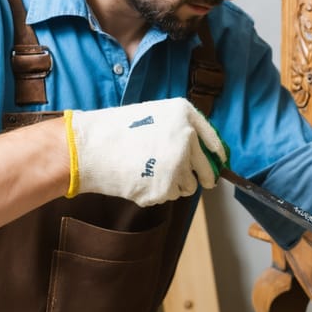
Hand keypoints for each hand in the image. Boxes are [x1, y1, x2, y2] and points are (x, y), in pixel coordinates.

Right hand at [64, 98, 228, 206]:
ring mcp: (178, 165)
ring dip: (177, 185)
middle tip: (203, 183)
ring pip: (189, 187)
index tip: (221, 162)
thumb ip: (179, 129)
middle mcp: (187, 139)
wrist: (90, 147)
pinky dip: (160, 192)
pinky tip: (142, 180)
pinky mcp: (166, 187)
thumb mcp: (155, 115)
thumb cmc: (117, 130)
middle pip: (206, 170)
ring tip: (153, 174)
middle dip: (204, 178)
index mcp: (185, 116)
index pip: (213, 140)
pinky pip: (171, 196)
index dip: (218, 154)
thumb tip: (199, 152)